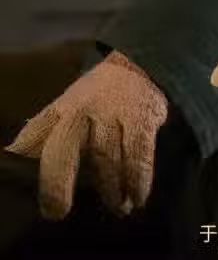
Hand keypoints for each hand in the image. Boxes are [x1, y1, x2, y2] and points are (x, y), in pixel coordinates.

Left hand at [3, 50, 168, 219]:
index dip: (24, 165)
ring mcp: (113, 118)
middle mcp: (82, 114)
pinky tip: (136, 197)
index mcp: (60, 112)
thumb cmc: (95, 98)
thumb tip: (14, 157)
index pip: (32, 139)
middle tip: (58, 211)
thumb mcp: (65, 108)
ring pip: (107, 164)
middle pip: (61, 153)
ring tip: (117, 207)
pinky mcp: (142, 122)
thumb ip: (42, 134)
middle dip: (57, 186)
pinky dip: (138, 184)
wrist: (139, 67)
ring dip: (111, 193)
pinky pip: (138, 160)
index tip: (35, 195)